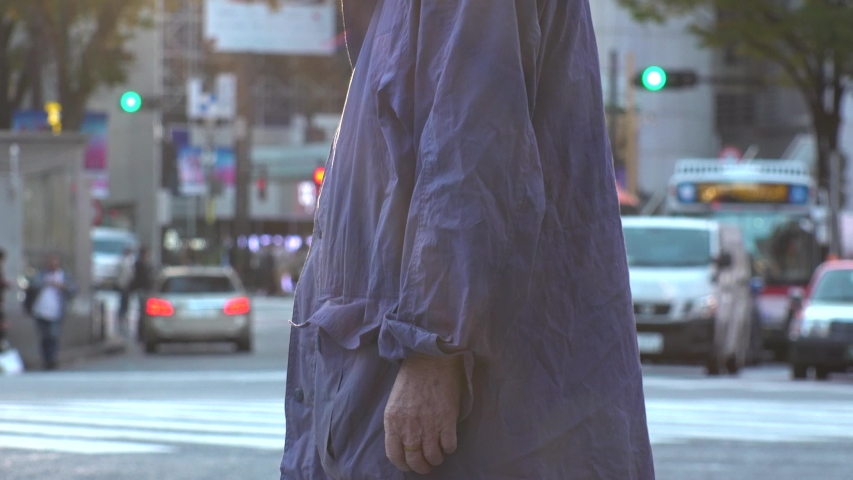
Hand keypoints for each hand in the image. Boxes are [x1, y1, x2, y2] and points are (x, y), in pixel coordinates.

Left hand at [384, 355, 462, 474]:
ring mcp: (429, 425)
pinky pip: (449, 446)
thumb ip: (399, 423)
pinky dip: (449, 448)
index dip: (403, 464)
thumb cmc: (412, 377)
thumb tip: (406, 442)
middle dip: (422, 467)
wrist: (430, 359)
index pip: (394, 455)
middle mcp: (409, 427)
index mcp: (392, 421)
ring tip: (439, 453)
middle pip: (415, 460)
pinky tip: (449, 441)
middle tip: (427, 464)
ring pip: (433, 457)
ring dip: (437, 458)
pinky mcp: (447, 420)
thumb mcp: (396, 402)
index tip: (410, 464)